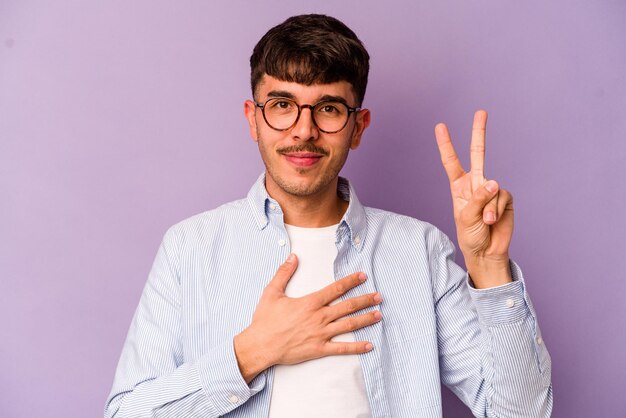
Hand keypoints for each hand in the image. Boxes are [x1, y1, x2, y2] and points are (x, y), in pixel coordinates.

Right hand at [234, 254, 381, 382]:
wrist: (260, 345)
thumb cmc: (265, 320)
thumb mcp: (271, 292)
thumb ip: (284, 273)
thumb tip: (293, 256)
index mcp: (309, 302)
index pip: (335, 289)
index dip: (351, 281)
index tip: (363, 276)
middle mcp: (318, 317)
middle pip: (347, 306)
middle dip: (365, 300)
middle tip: (379, 296)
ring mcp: (320, 334)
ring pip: (348, 325)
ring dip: (365, 319)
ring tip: (378, 315)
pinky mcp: (319, 349)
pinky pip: (341, 349)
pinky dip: (356, 347)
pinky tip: (369, 345)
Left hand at [434, 110, 513, 287]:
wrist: (487, 252)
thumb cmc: (470, 235)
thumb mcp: (465, 217)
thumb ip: (478, 198)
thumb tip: (494, 181)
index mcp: (460, 186)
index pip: (451, 162)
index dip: (446, 145)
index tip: (440, 126)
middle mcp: (476, 184)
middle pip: (479, 154)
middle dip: (479, 133)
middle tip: (481, 112)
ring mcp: (492, 189)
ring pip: (492, 188)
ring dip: (487, 208)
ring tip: (485, 221)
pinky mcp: (506, 198)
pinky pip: (502, 197)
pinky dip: (497, 210)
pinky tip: (493, 221)